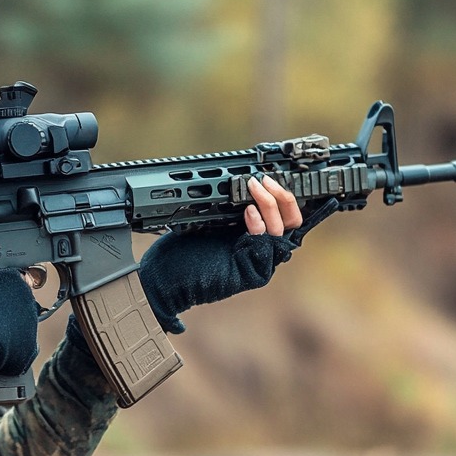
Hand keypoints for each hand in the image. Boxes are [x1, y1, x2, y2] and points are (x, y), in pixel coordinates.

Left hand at [139, 176, 338, 332]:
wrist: (162, 281)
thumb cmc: (180, 254)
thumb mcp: (205, 222)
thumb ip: (227, 208)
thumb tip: (238, 181)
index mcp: (252, 237)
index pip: (284, 215)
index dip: (284, 194)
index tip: (272, 174)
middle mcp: (259, 250)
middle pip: (293, 221)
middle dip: (283, 196)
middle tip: (265, 179)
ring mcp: (257, 264)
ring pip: (282, 230)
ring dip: (271, 205)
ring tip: (254, 187)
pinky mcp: (251, 274)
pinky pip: (266, 246)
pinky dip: (259, 225)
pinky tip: (246, 212)